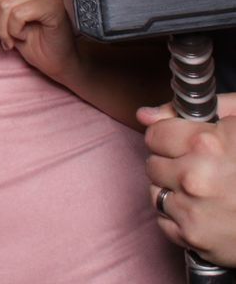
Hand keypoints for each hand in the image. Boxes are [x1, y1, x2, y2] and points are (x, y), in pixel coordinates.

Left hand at [140, 94, 235, 265]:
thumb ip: (193, 114)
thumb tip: (144, 115)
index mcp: (206, 143)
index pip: (155, 134)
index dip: (169, 138)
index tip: (182, 144)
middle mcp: (195, 177)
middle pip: (153, 163)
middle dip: (172, 164)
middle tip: (200, 169)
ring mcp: (193, 209)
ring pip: (156, 192)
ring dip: (174, 190)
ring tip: (204, 191)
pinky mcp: (194, 237)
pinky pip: (164, 221)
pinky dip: (179, 216)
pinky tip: (204, 211)